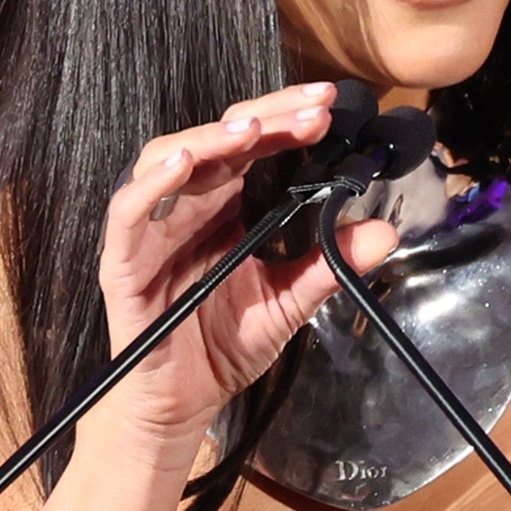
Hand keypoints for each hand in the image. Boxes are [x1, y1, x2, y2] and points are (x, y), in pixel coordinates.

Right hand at [90, 82, 382, 456]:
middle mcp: (186, 204)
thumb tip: (387, 233)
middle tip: (311, 108)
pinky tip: (184, 165)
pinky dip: (152, 185)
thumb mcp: (289, 303)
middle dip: (265, 116)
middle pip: (217, 137)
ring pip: (168, 158)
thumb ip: (329, 264)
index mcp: (224, 206)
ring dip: (209, 139)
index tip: (330, 107)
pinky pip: (127, 212)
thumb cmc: (224, 346)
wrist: (183, 403)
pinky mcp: (122, 260)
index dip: (287, 121)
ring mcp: (151, 228)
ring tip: (251, 129)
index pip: (253, 145)